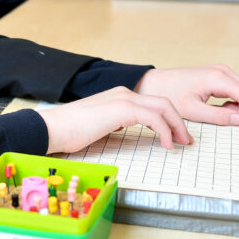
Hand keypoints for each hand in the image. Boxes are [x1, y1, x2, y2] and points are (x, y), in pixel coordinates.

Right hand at [38, 86, 191, 152]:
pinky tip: (167, 145)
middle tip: (186, 140)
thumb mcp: (99, 127)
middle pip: (164, 102)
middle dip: (179, 122)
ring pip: (163, 106)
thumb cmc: (69, 131)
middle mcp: (124, 93)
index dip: (170, 120)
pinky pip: (153, 117)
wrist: (52, 128)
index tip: (176, 137)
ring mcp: (123, 98)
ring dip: (177, 126)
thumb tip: (125, 133)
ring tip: (181, 143)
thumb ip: (114, 125)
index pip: (154, 104)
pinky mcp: (122, 108)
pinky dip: (165, 131)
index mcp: (119, 97)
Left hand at [134, 64, 238, 128]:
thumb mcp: (192, 110)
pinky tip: (216, 105)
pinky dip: (233, 101)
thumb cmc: (170, 95)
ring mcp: (222, 71)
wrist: (154, 83)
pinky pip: (237, 90)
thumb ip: (218, 116)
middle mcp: (223, 71)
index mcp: (218, 78)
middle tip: (225, 116)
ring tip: (216, 110)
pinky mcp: (219, 75)